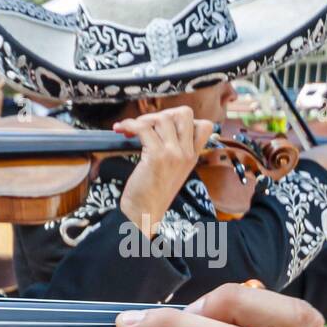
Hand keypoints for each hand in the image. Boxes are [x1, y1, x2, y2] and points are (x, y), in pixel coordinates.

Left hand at [116, 107, 215, 237]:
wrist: (143, 213)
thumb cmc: (151, 194)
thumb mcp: (172, 171)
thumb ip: (174, 151)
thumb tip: (158, 129)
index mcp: (193, 156)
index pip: (204, 125)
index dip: (183, 119)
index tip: (164, 126)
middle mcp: (187, 153)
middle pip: (185, 113)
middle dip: (162, 113)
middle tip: (147, 125)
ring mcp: (173, 154)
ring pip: (163, 118)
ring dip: (143, 119)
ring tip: (130, 129)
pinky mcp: (156, 156)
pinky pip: (144, 128)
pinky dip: (130, 125)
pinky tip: (122, 130)